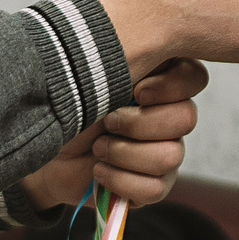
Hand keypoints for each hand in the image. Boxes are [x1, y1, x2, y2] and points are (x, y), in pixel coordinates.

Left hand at [19, 60, 206, 209]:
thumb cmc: (68, 106)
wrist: (44, 152)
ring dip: (124, 154)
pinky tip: (100, 171)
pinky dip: (121, 180)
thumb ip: (123, 57)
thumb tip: (144, 51)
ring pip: (171, 156)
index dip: (170, 87)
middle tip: (107, 121)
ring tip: (98, 149)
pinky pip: (157, 187)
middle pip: (187, 118)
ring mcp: (164, 151)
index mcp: (158, 81)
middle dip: (138, 124)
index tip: (136, 90)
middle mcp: (167, 115)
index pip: (194, 78)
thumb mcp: (90, 75)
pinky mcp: (153, 184)